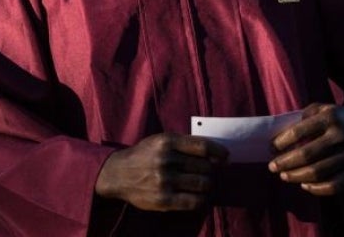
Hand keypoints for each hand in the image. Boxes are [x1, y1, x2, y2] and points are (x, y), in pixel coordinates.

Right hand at [95, 133, 227, 210]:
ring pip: (202, 184)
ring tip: (202, 186)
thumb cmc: (144, 155)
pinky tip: (198, 198)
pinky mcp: (163, 199)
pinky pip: (194, 202)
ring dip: (207, 186)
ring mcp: (164, 180)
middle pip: (205, 167)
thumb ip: (184, 145)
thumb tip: (216, 154)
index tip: (226, 158)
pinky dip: (201, 200)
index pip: (203, 146)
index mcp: (166, 141)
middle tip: (207, 174)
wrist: (117, 174)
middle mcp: (166, 159)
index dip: (219, 152)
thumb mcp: (159, 141)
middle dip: (210, 171)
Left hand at [268, 103, 343, 195]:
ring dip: (297, 176)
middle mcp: (340, 136)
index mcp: (330, 117)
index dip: (281, 142)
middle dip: (285, 162)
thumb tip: (286, 132)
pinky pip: (335, 185)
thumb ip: (307, 114)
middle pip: (306, 154)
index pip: (299, 131)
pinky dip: (317, 189)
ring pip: (318, 172)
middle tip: (272, 167)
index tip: (271, 148)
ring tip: (284, 176)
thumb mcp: (327, 108)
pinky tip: (305, 185)